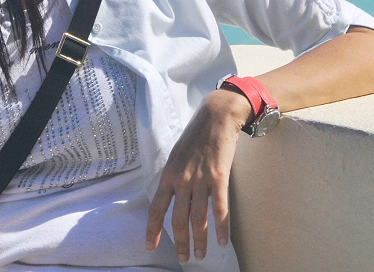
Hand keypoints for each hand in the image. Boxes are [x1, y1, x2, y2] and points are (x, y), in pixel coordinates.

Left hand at [145, 88, 253, 262]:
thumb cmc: (197, 134)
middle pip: (177, 219)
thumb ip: (174, 175)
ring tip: (202, 255)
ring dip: (200, 240)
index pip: (156, 208)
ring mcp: (201, 179)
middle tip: (184, 258)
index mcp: (169, 174)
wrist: (217, 116)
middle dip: (180, 243)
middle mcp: (182, 180)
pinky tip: (222, 241)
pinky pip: (219, 209)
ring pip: (198, 219)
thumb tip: (170, 195)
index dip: (153, 230)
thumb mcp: (177, 154)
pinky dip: (221, 228)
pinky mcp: (219, 178)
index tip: (150, 246)